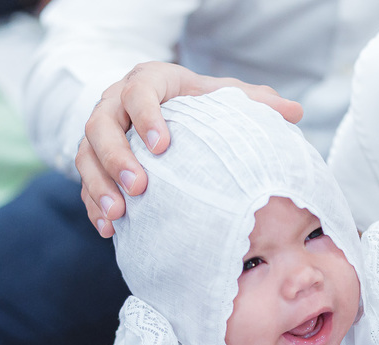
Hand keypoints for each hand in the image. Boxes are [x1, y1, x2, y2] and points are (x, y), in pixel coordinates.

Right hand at [76, 61, 303, 235]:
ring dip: (100, 186)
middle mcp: (115, 103)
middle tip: (138, 186)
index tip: (162, 145)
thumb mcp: (223, 96)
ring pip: (85, 156)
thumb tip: (295, 113)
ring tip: (120, 214)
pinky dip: (94, 206)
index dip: (147, 115)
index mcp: (149, 81)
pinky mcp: (93, 163)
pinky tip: (110, 229)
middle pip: (101, 125)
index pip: (140, 91)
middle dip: (116, 156)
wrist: (160, 111)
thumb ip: (255, 102)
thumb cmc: (196, 103)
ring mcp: (99, 134)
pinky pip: (84, 184)